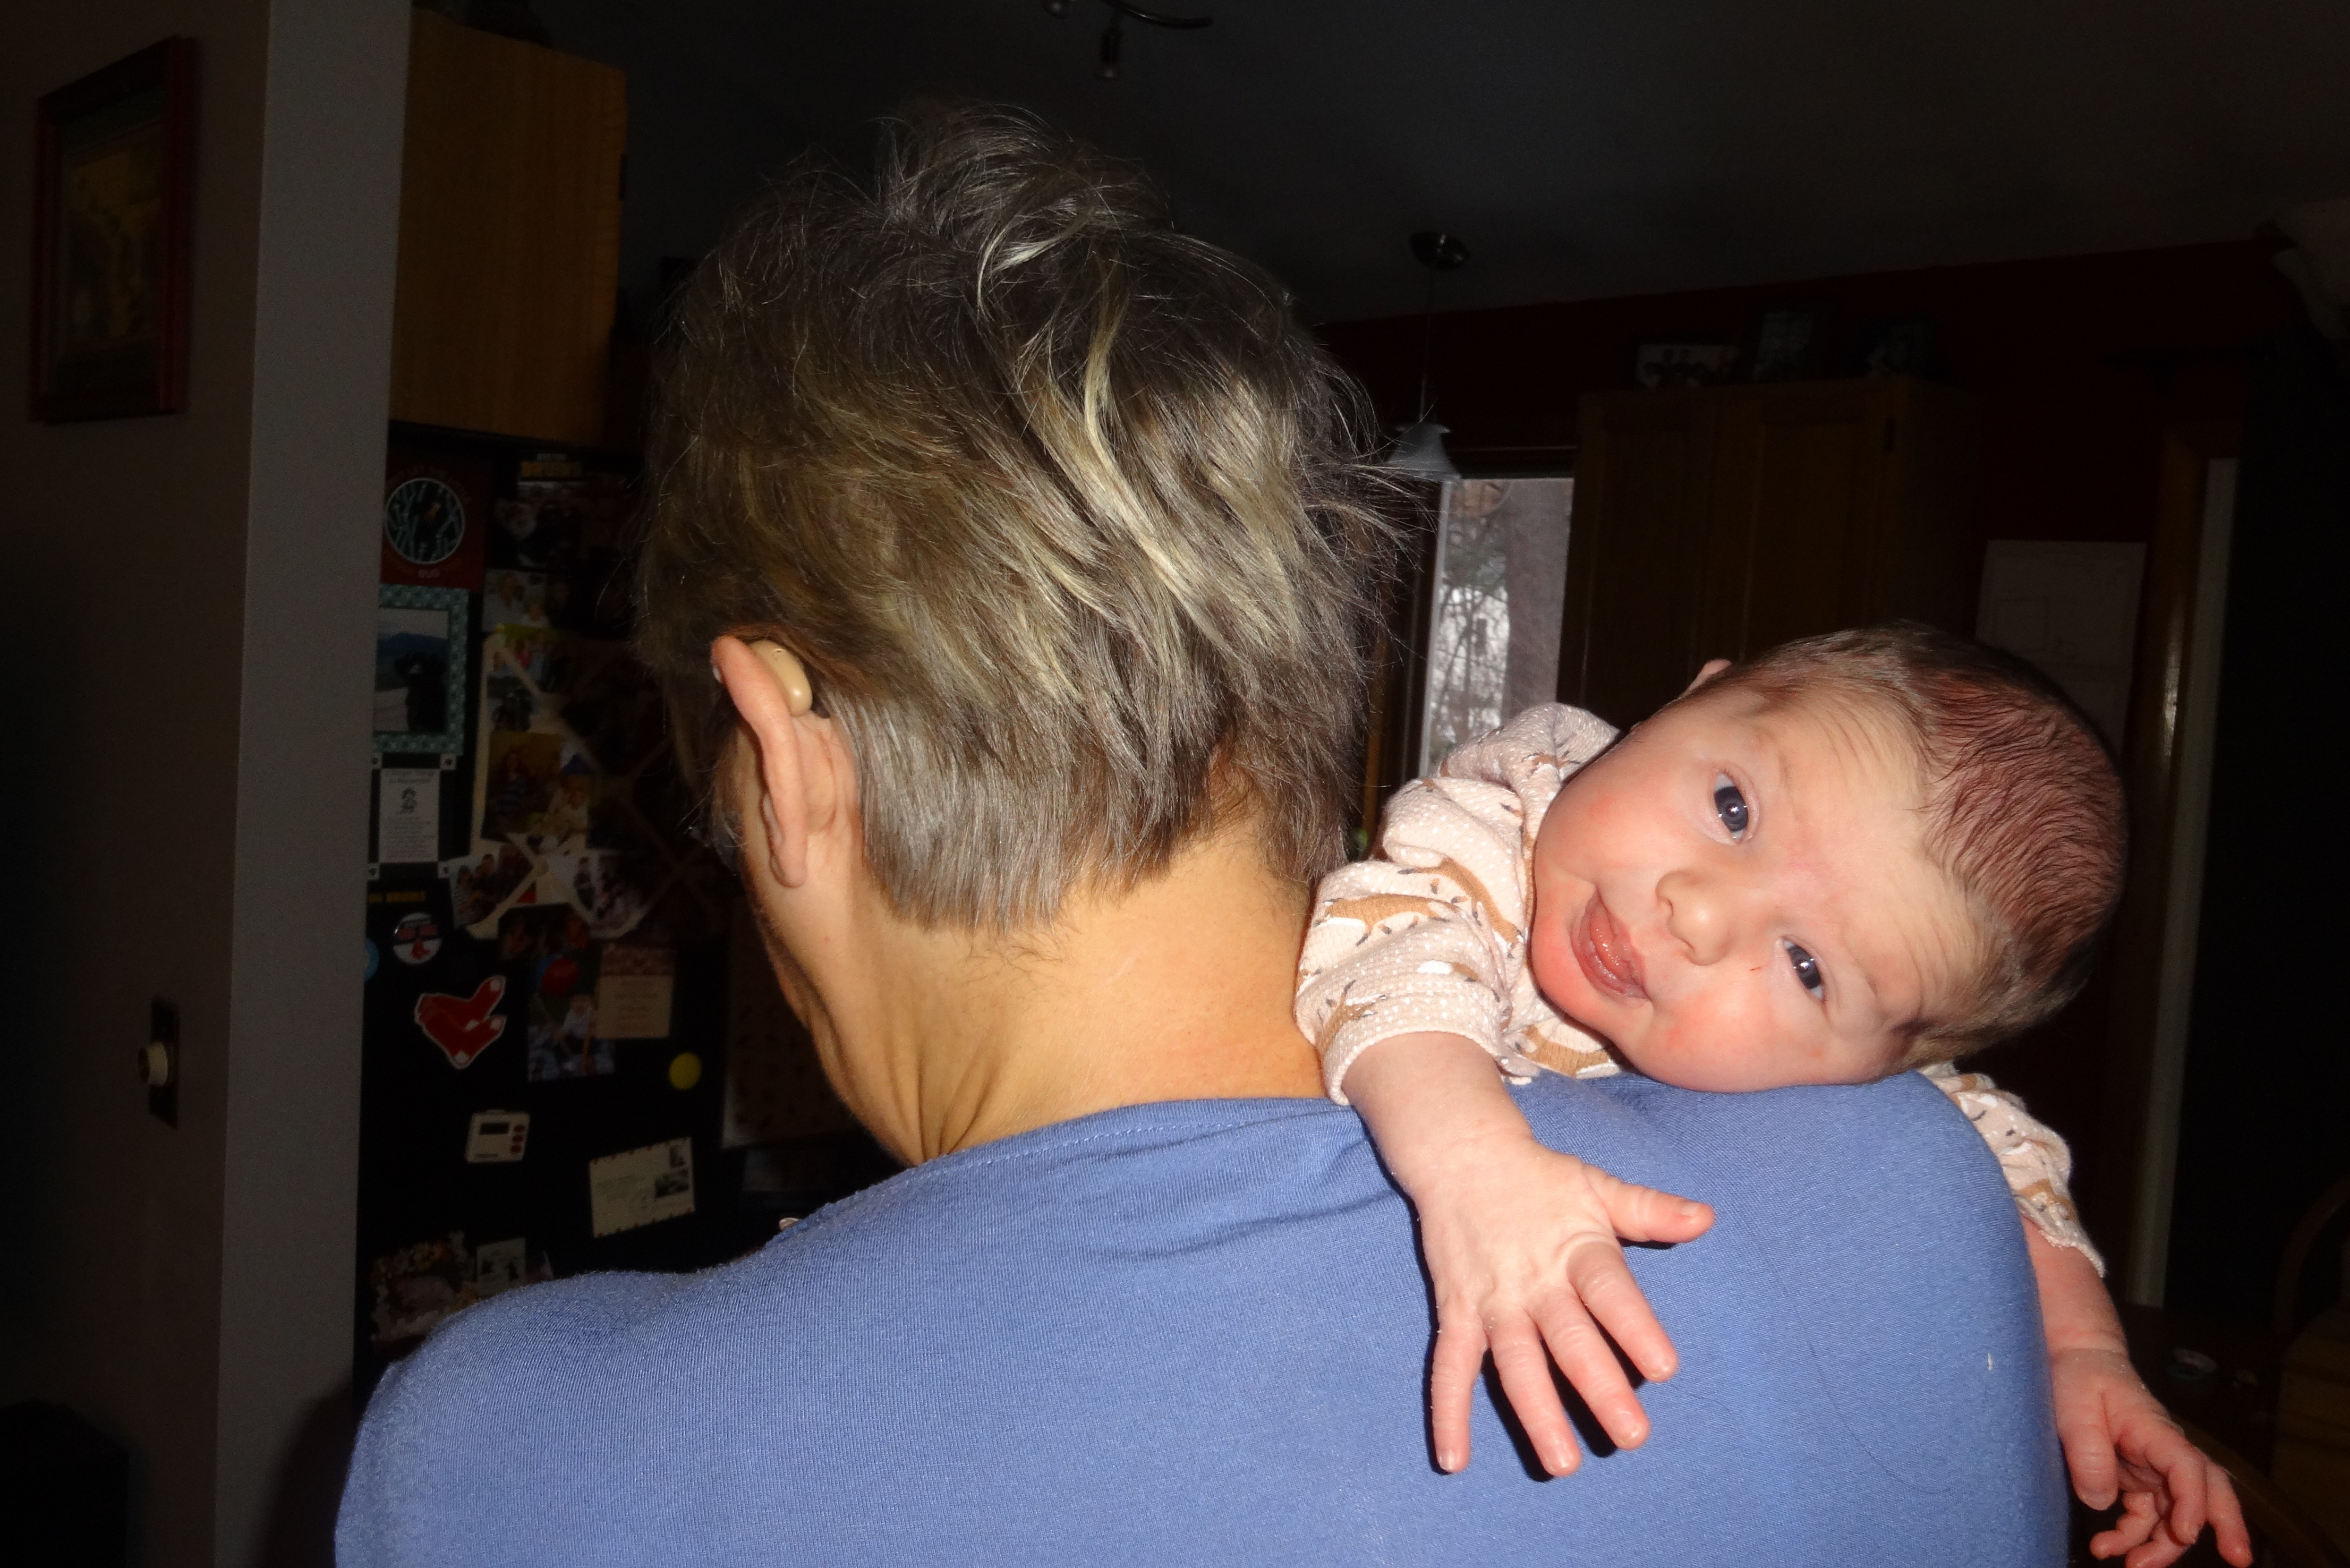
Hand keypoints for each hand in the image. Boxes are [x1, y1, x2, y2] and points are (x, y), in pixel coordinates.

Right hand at [1414, 1135, 1713, 1475]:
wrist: (1460, 1154)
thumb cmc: (1539, 1178)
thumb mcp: (1596, 1186)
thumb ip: (1649, 1210)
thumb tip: (1705, 1218)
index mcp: (1576, 1249)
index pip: (1609, 1292)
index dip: (1635, 1329)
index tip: (1663, 1369)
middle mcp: (1534, 1281)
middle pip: (1569, 1339)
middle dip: (1599, 1387)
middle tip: (1631, 1436)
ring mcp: (1492, 1301)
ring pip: (1515, 1363)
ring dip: (1536, 1414)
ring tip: (1562, 1464)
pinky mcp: (1455, 1312)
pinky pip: (1449, 1366)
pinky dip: (1449, 1412)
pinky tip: (1454, 1459)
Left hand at [2053, 1347, 2252, 1567]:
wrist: (2078, 1359)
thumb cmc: (2080, 1377)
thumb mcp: (2073, 1406)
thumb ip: (2087, 1451)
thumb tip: (2099, 1501)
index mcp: (2154, 1429)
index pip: (2188, 1465)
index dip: (2193, 1501)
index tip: (2186, 1532)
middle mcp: (2163, 1451)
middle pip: (2210, 1489)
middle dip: (2226, 1525)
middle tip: (2238, 1559)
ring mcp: (2154, 1467)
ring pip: (2176, 1512)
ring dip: (2163, 1546)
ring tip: (2134, 1567)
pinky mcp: (2138, 1479)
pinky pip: (2147, 1516)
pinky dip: (2132, 1537)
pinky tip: (2105, 1548)